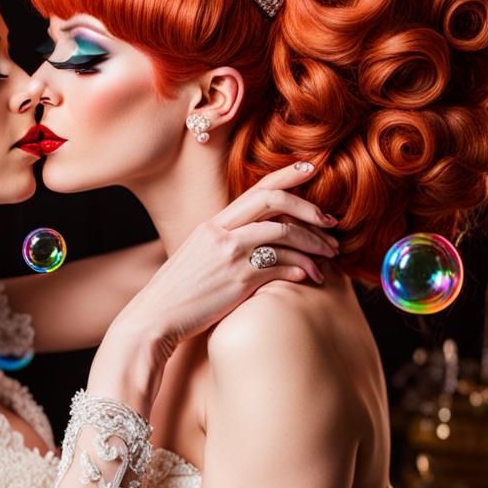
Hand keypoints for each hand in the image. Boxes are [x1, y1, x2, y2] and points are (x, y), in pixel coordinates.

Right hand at [87, 161, 336, 414]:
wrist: (154, 318)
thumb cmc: (178, 294)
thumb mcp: (198, 258)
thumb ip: (226, 244)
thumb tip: (262, 243)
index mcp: (212, 223)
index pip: (255, 189)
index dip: (287, 175)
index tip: (312, 170)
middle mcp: (221, 232)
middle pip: (275, 203)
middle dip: (310, 210)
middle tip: (332, 225)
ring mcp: (230, 254)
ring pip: (284, 235)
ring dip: (313, 245)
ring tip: (328, 258)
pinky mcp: (239, 279)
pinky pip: (281, 266)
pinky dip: (300, 269)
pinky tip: (308, 276)